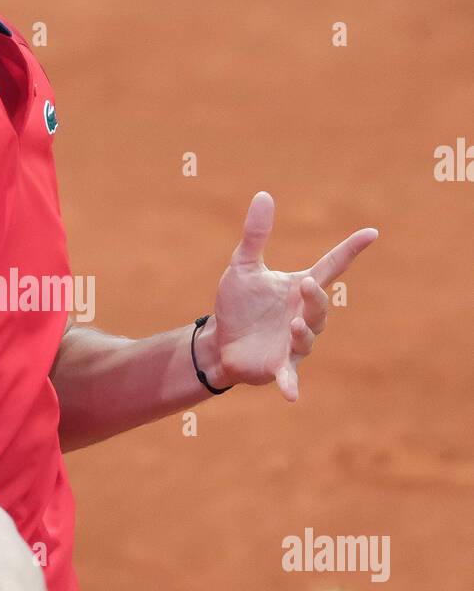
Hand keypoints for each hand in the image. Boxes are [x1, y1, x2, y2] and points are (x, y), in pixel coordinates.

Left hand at [206, 191, 377, 401]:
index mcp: (299, 289)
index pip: (332, 266)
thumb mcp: (243, 266)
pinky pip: (290, 377)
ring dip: (303, 332)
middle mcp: (303, 316)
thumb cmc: (238, 304)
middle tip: (306, 285)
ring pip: (309, 338)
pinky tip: (291, 395)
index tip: (371, 233)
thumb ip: (256, 235)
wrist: (219, 341)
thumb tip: (263, 195)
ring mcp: (293, 344)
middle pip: (321, 306)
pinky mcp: (278, 367)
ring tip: (293, 324)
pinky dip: (291, 385)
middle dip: (316, 298)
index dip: (350, 250)